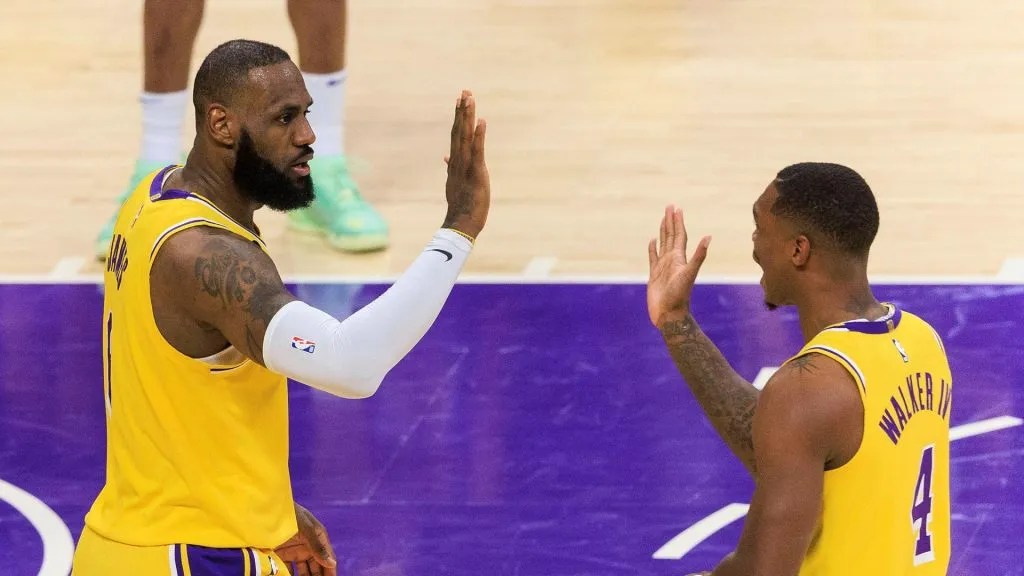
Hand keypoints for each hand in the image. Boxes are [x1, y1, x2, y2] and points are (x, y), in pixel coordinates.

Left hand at [274, 502, 337, 575]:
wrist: (267, 509)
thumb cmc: (291, 514)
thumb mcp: (306, 529)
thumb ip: (317, 547)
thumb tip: (332, 563)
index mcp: (318, 538)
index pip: (327, 559)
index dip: (330, 572)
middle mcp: (309, 546)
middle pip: (316, 567)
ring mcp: (295, 551)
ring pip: (304, 571)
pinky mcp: (282, 555)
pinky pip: (289, 570)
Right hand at [442, 89, 488, 239]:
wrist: (460, 223)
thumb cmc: (461, 206)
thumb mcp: (455, 183)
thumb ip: (451, 167)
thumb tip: (446, 156)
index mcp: (454, 163)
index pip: (456, 136)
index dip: (458, 118)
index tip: (459, 101)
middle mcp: (458, 161)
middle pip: (459, 131)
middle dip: (462, 111)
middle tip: (465, 92)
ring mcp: (465, 166)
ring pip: (466, 137)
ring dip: (468, 117)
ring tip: (470, 99)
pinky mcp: (476, 173)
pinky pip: (477, 151)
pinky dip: (479, 136)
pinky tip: (481, 121)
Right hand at [647, 205, 710, 326]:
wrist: (670, 315)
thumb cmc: (679, 296)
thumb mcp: (690, 274)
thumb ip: (699, 256)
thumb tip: (709, 237)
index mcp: (680, 258)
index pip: (679, 235)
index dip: (678, 222)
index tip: (676, 208)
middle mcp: (672, 260)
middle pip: (672, 236)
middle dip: (671, 221)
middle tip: (670, 206)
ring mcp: (663, 267)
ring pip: (663, 244)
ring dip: (663, 231)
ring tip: (663, 219)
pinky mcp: (654, 275)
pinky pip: (653, 257)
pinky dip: (652, 248)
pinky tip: (652, 241)